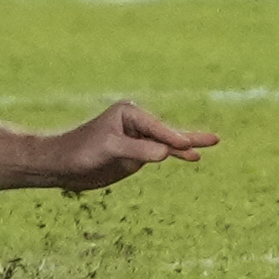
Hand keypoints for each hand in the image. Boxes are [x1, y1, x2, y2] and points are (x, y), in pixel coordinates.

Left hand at [40, 102, 219, 191]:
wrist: (62, 164)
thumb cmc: (81, 151)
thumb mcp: (109, 150)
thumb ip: (137, 151)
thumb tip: (165, 153)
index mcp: (129, 114)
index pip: (158, 129)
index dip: (173, 139)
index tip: (187, 147)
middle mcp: (136, 124)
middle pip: (168, 132)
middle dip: (189, 137)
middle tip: (216, 139)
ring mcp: (138, 140)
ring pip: (167, 144)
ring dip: (186, 146)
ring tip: (211, 144)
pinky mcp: (136, 155)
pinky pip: (160, 154)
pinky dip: (175, 155)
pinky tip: (191, 158)